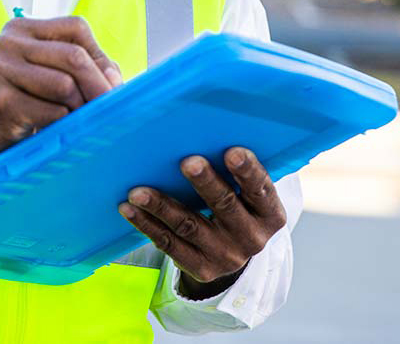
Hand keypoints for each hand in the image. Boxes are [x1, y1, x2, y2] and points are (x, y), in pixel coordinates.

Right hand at [0, 15, 121, 182]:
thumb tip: (113, 80)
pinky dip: (62, 123)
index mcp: (23, 28)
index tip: (108, 83)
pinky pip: (52, 111)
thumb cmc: (31, 102)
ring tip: (74, 118)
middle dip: (99, 86)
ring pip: (65, 85)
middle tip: (109, 108)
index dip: (98, 56)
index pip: (76, 27)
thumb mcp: (58, 76)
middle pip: (74, 56)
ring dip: (79, 108)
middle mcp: (8, 42)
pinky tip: (53, 128)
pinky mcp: (0, 102)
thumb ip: (91, 68)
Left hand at [118, 147, 286, 299]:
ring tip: (138, 191)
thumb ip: (239, 170)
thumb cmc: (240, 205)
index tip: (232, 151)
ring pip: (189, 226)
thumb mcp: (251, 194)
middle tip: (187, 161)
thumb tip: (207, 130)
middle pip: (224, 205)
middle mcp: (252, 238)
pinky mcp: (201, 269)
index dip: (247, 171)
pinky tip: (129, 209)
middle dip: (205, 182)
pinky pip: (169, 244)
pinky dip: (147, 224)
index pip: (261, 189)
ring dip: (161, 205)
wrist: (235, 253)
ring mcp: (226, 256)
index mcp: (270, 214)